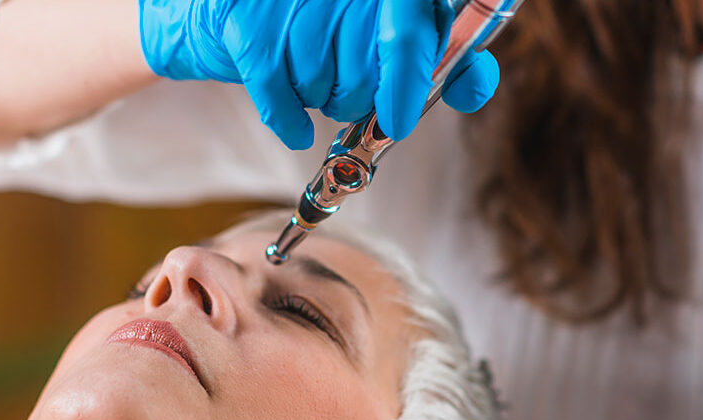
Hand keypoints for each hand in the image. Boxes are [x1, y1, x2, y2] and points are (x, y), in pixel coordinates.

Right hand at [139, 0, 500, 148]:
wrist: (228, 10)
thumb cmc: (322, 21)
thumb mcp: (385, 28)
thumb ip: (438, 56)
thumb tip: (475, 85)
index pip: (408, 32)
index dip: (407, 81)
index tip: (399, 119)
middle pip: (363, 71)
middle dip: (359, 95)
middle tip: (348, 84)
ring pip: (322, 84)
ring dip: (322, 99)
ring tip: (315, 75)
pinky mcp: (244, 22)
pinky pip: (277, 92)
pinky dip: (288, 120)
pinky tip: (296, 126)